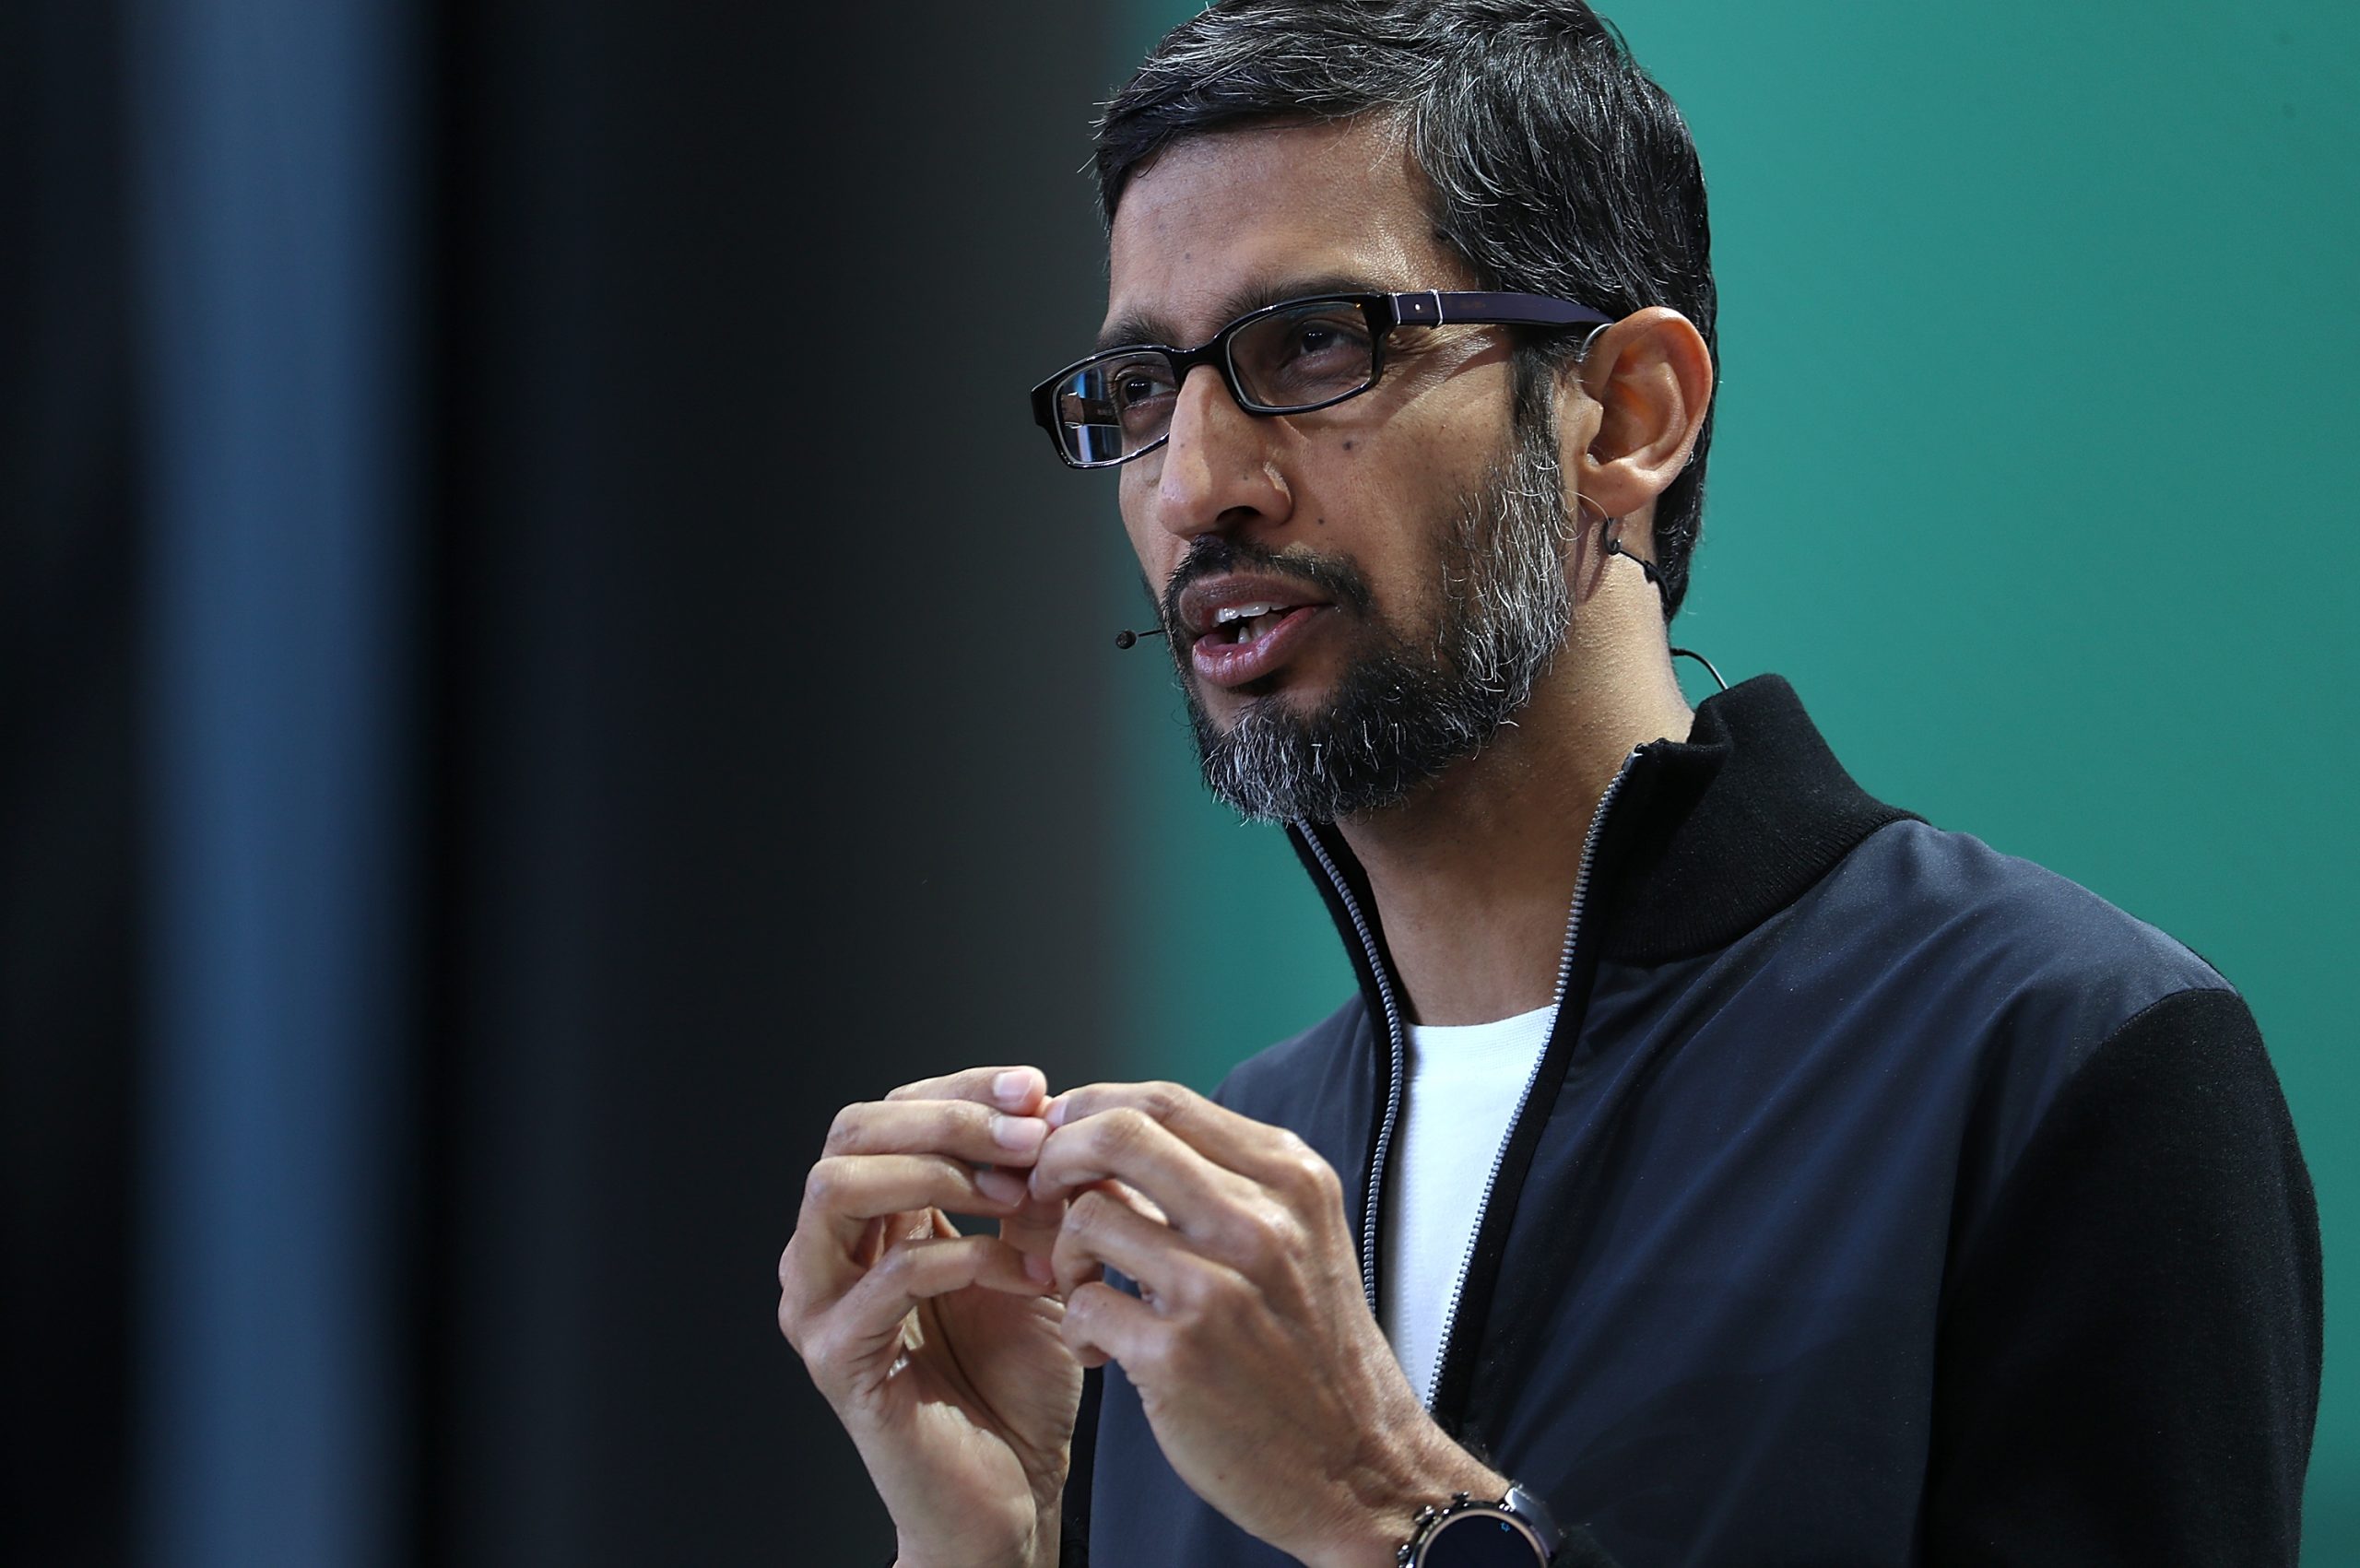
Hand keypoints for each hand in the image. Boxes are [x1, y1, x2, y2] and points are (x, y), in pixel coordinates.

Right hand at [777, 1065, 1082, 1567]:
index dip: (962, 1090)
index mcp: (870, 1217)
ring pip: (837, 1186)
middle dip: (949, 1118)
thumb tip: (1047, 1107)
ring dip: (938, 1172)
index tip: (1038, 1090)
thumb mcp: (1037, 1257)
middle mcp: (826, 1250)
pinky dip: (964, 1256)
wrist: (1012, 1489)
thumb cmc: (1019, 1378)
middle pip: (850, 1131)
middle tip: (1031, 1137)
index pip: (890, 1112)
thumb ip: (1029, 1189)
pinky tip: (1025, 1272)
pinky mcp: (836, 1359)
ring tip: (1017, 1196)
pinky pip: (887, 1277)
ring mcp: (818, 1303)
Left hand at [1030, 1082, 1504, 1567]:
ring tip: (1088, 1289)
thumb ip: (1225, 1181)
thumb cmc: (1314, 1353)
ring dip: (1064, 1253)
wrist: (1358, 1466)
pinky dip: (1078, 1325)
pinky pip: (1083, 1303)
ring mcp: (1219, 1287)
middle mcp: (1258, 1221)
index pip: (1165, 1100)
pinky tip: (1104, 1350)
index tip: (1065, 1139)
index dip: (1095, 1109)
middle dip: (1059, 1156)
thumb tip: (1118, 1133)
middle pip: (1118, 1132)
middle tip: (1044, 1194)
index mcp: (1289, 1180)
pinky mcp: (1179, 1354)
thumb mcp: (1299, 1238)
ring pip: (1088, 1216)